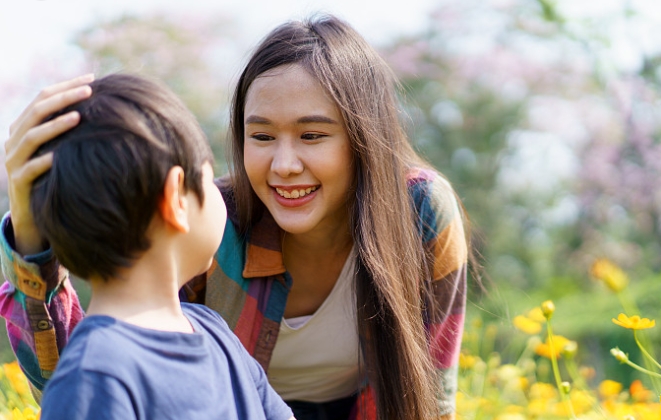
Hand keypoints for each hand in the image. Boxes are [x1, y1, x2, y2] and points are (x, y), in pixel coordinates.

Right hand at [4, 74, 93, 254]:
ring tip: (79, 117)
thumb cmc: (54, 177)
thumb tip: (102, 106)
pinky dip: (46, 160)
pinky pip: (30, 168)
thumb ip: (70, 130)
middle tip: (89, 90)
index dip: (65, 86)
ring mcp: (13, 162)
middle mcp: (14, 140)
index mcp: (23, 127)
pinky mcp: (18, 183)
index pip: (42, 98)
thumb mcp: (60, 149)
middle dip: (63, 98)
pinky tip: (62, 155)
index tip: (92, 78)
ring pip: (31, 136)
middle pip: (36, 111)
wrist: (33, 217)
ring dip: (56, 125)